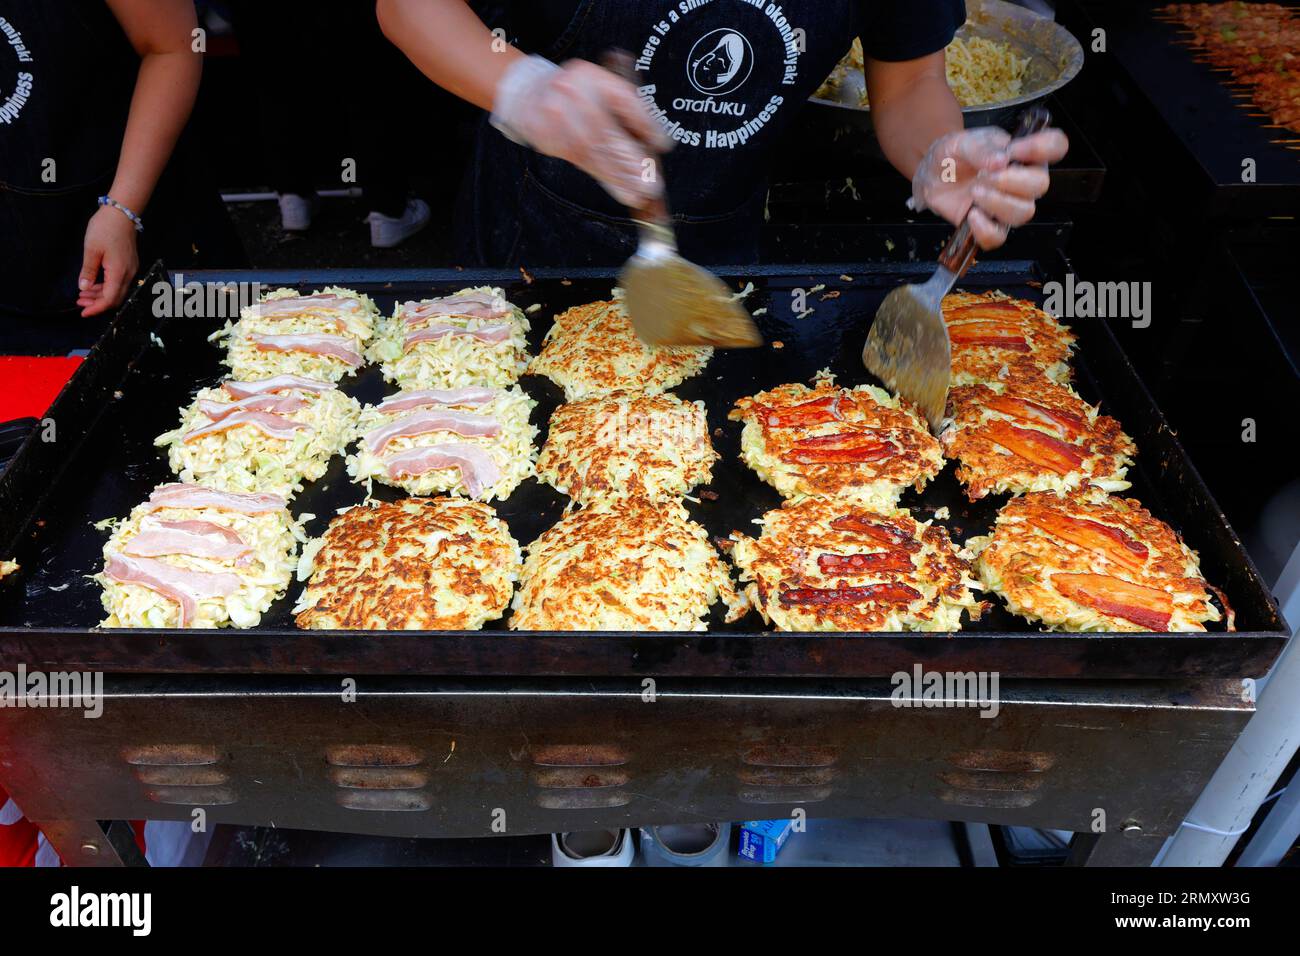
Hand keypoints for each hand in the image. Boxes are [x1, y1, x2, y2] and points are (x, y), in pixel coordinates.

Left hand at [78, 205, 139, 316]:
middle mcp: (128, 274)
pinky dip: (106, 287)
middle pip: (115, 298)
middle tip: (80, 303)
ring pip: (117, 291)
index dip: (96, 308)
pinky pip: (118, 282)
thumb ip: (88, 271)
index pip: (109, 299)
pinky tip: (94, 284)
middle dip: (98, 304)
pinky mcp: (128, 265)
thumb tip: (84, 288)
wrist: (121, 213)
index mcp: (118, 272)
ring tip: (82, 294)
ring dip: (100, 295)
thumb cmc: (105, 228)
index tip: (83, 312)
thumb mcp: (91, 249)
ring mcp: (130, 269)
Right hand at [491, 55, 670, 207]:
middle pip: (606, 131)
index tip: (662, 144)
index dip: (645, 123)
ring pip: (593, 152)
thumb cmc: (573, 92)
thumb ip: (622, 110)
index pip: (623, 99)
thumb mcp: (598, 87)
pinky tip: (621, 190)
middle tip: (651, 181)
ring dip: (619, 176)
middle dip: (631, 160)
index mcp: (591, 76)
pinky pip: (581, 161)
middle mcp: (572, 93)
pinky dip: (604, 178)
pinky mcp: (547, 137)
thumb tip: (654, 144)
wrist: (525, 92)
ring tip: (639, 193)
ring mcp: (556, 116)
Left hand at [910, 126, 1068, 249]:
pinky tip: (971, 215)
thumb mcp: (962, 142)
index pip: (1055, 146)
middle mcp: (1023, 180)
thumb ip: (981, 148)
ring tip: (975, 191)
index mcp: (1024, 153)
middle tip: (985, 176)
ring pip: (1024, 212)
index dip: (1042, 148)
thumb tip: (1001, 160)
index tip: (1015, 150)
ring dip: (998, 202)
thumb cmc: (953, 155)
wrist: (931, 176)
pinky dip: (985, 228)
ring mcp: (1009, 205)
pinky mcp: (990, 225)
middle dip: (1012, 180)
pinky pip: (998, 237)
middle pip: (1040, 185)